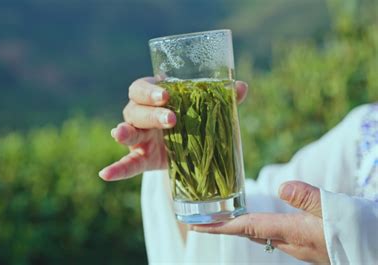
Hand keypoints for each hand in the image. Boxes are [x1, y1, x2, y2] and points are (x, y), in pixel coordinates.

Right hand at [99, 77, 248, 180]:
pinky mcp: (142, 158)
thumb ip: (222, 99)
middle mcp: (141, 114)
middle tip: (172, 119)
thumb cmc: (195, 120)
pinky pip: (126, 164)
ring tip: (120, 134)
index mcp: (154, 97)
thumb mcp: (207, 110)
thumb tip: (241, 87)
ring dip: (125, 132)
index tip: (166, 95)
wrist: (191, 149)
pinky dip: (116, 169)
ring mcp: (139, 137)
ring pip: (128, 131)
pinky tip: (105, 174)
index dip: (150, 91)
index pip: (142, 88)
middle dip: (151, 113)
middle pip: (135, 109)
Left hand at [192, 181, 329, 263]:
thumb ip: (311, 200)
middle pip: (248, 233)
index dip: (219, 227)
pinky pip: (273, 235)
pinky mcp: (308, 245)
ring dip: (237, 226)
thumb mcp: (341, 211)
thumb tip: (282, 187)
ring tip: (220, 216)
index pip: (246, 227)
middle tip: (199, 219)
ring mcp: (299, 246)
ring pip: (260, 235)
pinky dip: (257, 226)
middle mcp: (291, 243)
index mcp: (293, 232)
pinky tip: (259, 219)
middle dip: (222, 227)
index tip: (194, 225)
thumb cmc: (364, 232)